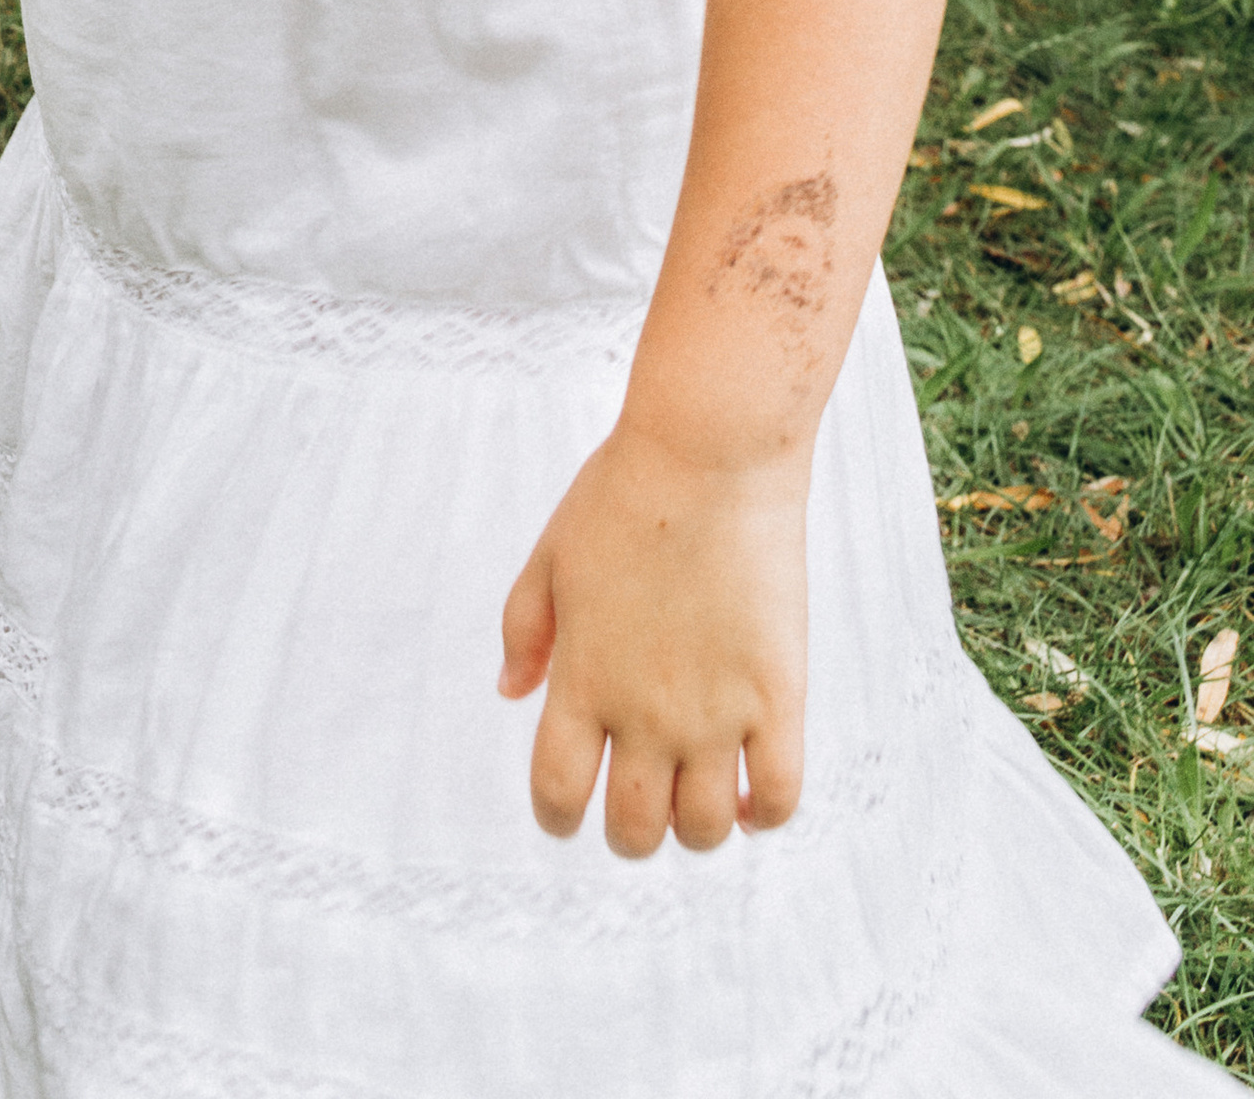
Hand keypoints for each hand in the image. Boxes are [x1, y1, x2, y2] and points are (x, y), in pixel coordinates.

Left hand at [497, 419, 807, 855]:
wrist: (709, 455)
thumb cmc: (624, 495)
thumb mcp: (550, 558)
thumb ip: (524, 633)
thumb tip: (510, 693)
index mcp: (582, 680)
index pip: (559, 795)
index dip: (557, 819)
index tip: (568, 812)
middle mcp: (645, 712)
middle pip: (634, 830)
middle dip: (628, 833)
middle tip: (637, 803)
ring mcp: (716, 712)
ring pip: (703, 831)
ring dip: (693, 829)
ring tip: (694, 794)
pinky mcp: (779, 697)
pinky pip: (778, 797)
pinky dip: (761, 814)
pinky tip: (746, 791)